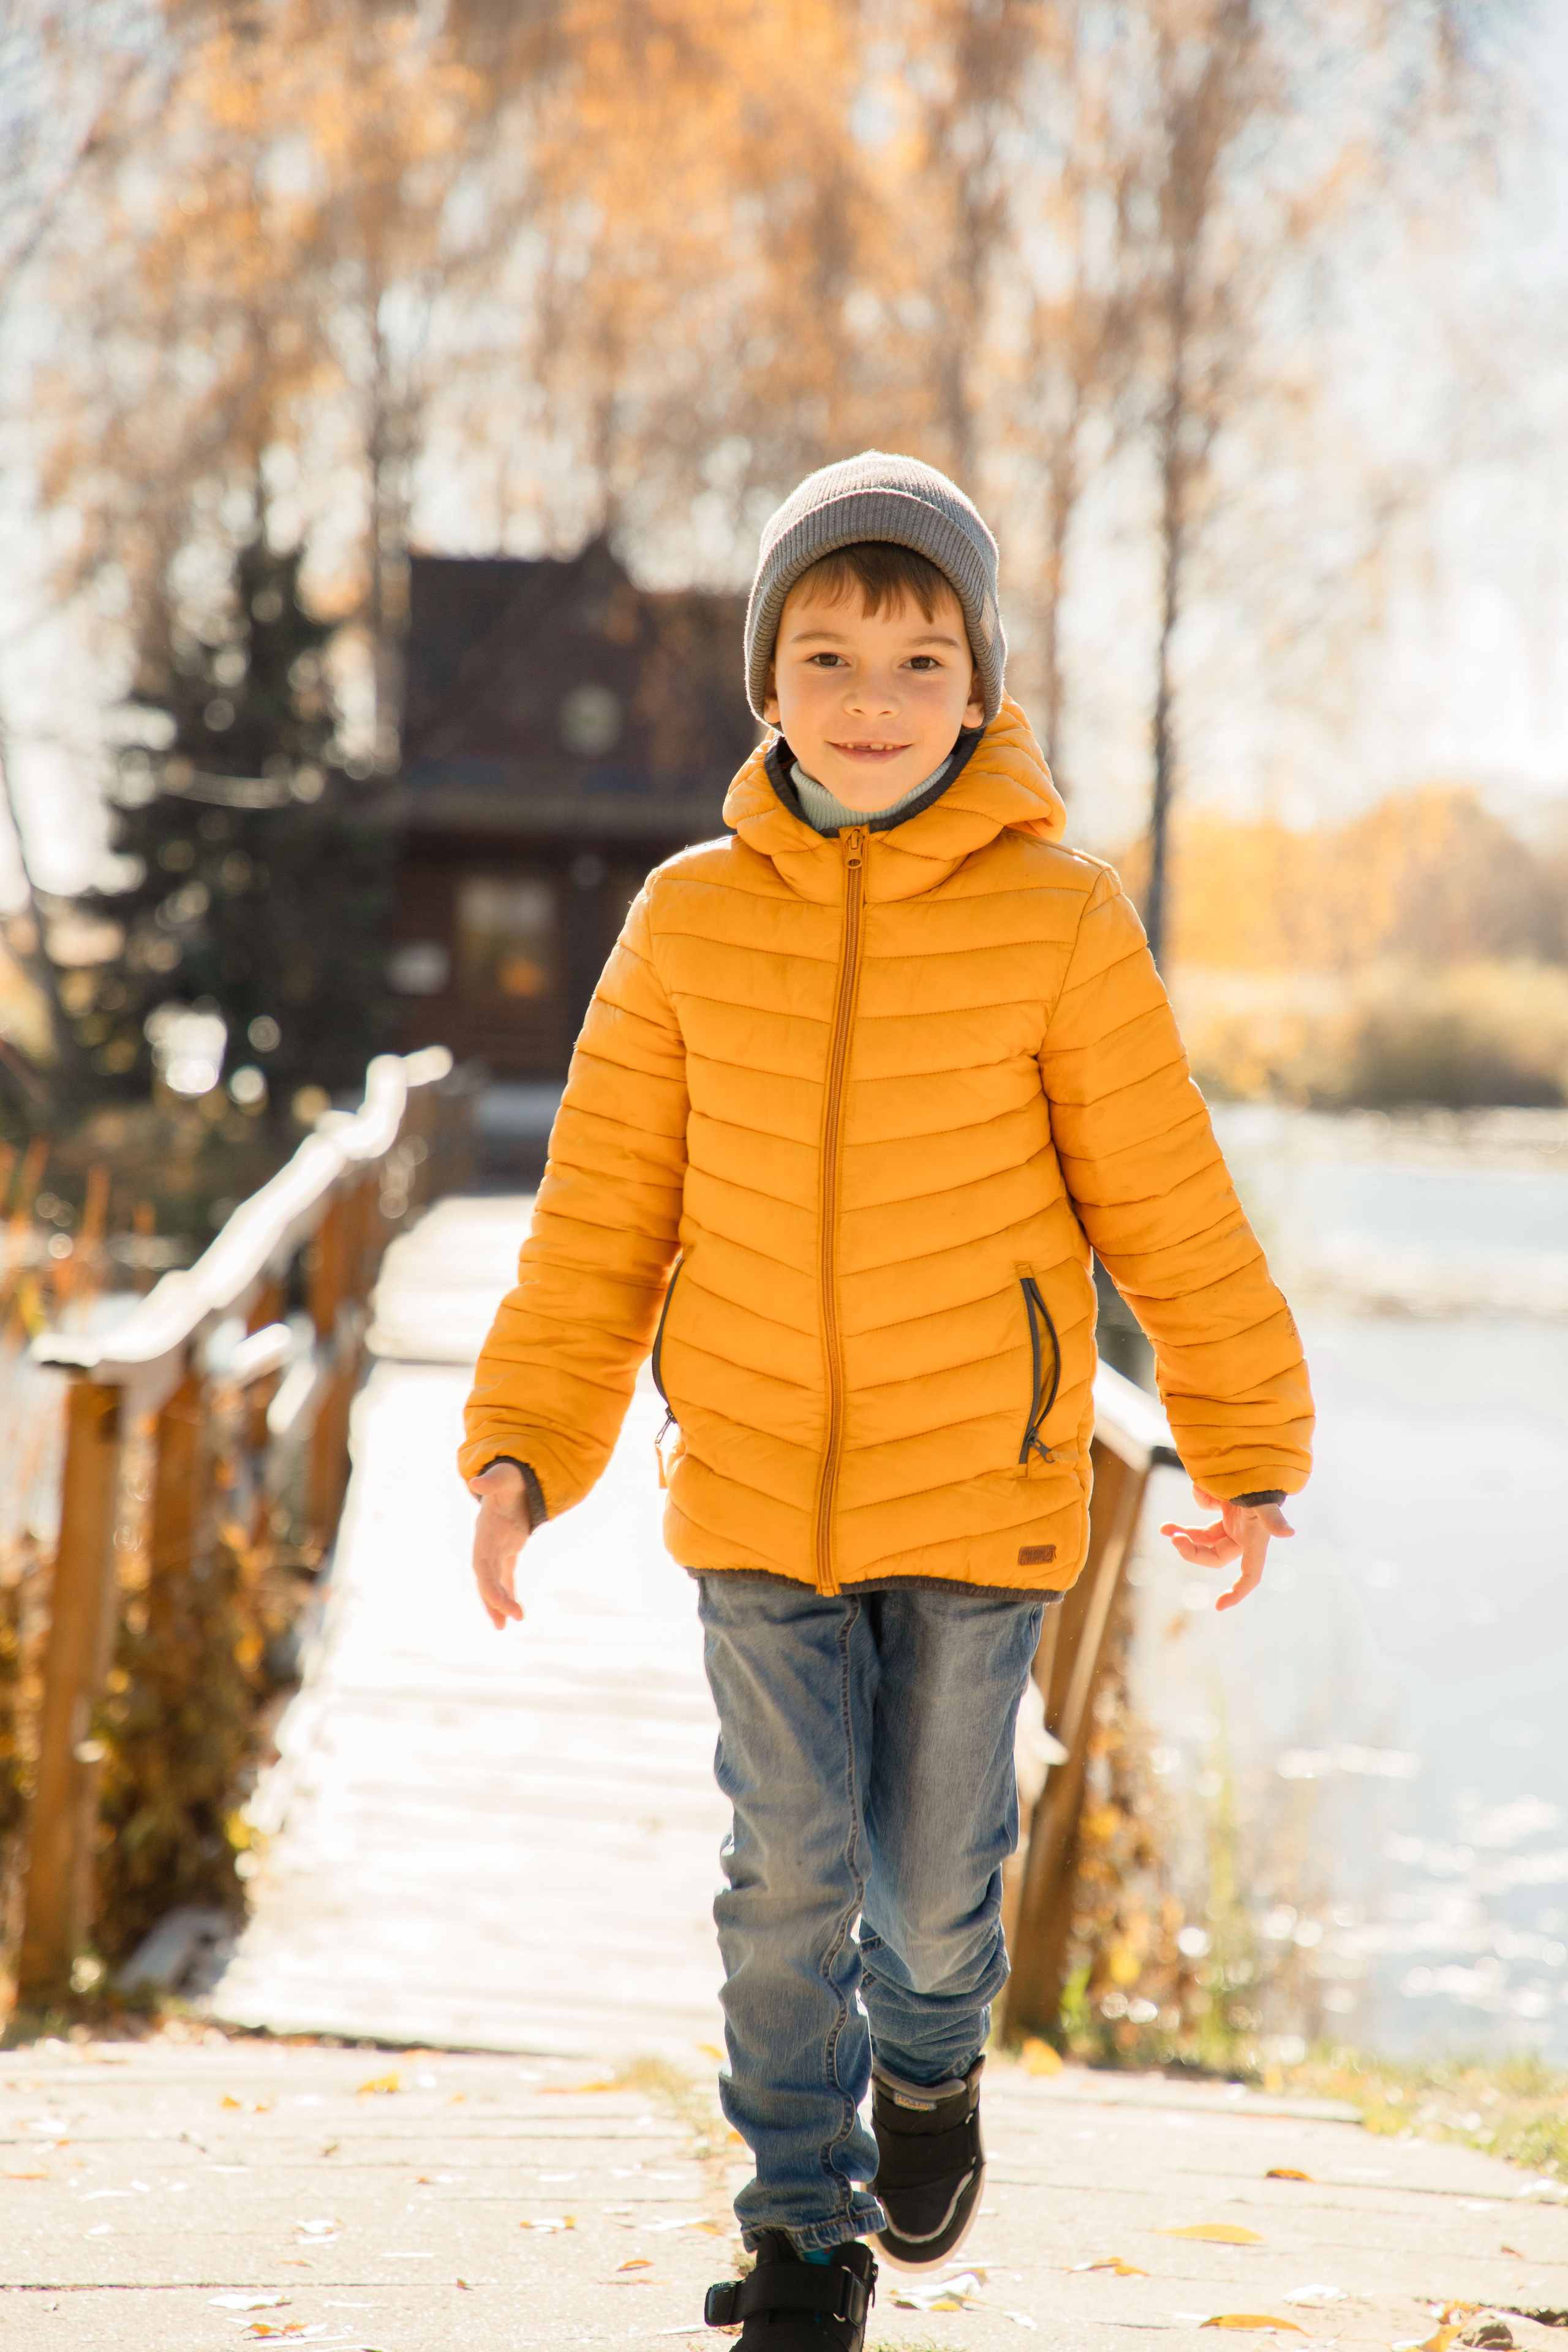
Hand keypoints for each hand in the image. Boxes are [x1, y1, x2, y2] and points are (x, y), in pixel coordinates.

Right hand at [467, 1461, 530, 1628]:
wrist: (514, 1477)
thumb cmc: (509, 1476)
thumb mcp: (505, 1476)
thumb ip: (493, 1481)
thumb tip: (478, 1481)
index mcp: (484, 1533)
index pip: (481, 1565)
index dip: (488, 1584)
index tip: (500, 1602)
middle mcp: (487, 1544)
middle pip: (486, 1580)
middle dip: (494, 1601)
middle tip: (506, 1623)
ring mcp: (497, 1548)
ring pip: (495, 1582)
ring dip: (500, 1603)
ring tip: (506, 1626)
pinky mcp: (508, 1549)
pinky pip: (506, 1576)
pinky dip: (510, 1593)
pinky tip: (515, 1612)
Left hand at [1159, 1484, 1293, 1610]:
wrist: (1254, 1454)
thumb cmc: (1261, 1482)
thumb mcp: (1263, 1501)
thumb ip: (1273, 1517)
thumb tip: (1289, 1533)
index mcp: (1253, 1541)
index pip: (1249, 1576)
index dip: (1237, 1593)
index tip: (1218, 1606)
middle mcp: (1242, 1534)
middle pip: (1212, 1555)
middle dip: (1191, 1550)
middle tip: (1173, 1536)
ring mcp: (1231, 1521)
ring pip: (1202, 1537)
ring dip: (1183, 1534)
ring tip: (1165, 1528)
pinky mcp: (1222, 1506)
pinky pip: (1202, 1513)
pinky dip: (1196, 1504)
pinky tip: (1198, 1489)